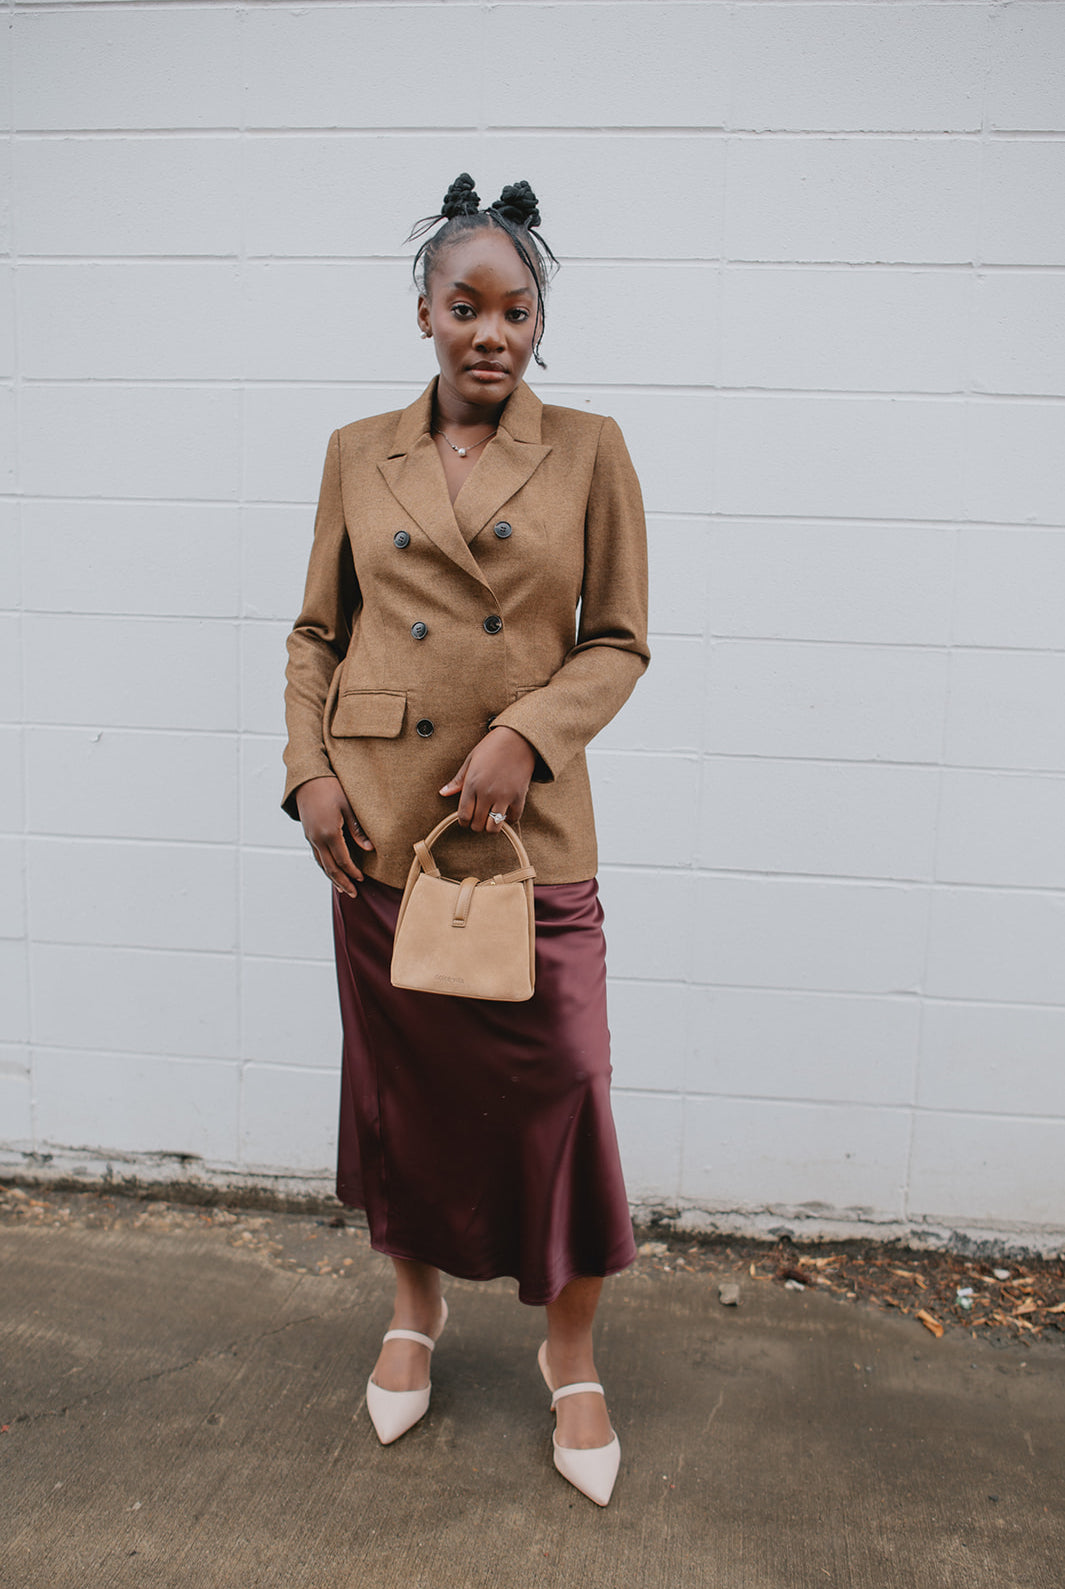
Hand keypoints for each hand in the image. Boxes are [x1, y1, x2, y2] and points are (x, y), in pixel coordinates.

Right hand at [295, 775, 372, 896]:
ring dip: (332, 878)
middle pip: (330, 868)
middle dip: (342, 882)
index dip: (353, 872)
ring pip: (321, 864)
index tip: (362, 879)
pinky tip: (330, 871)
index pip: (343, 860)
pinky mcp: (308, 834)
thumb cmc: (330, 788)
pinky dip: (324, 867)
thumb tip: (370, 848)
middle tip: (353, 894)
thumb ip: (357, 830)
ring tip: (342, 889)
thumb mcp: (348, 806)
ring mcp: (310, 837)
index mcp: (329, 833)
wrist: (307, 779)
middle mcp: (317, 839)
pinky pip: (316, 856)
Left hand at [439, 725, 535, 832]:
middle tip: (479, 816)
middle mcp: (487, 793)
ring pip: (493, 827)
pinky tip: (506, 811)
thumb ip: (458, 780)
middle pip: (477, 825)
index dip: (463, 822)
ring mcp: (504, 796)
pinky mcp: (519, 797)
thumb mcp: (471, 760)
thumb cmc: (492, 747)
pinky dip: (509, 818)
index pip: (463, 815)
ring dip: (491, 826)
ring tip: (491, 817)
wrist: (519, 738)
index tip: (466, 819)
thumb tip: (443, 793)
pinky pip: (513, 819)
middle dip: (476, 824)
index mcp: (472, 784)